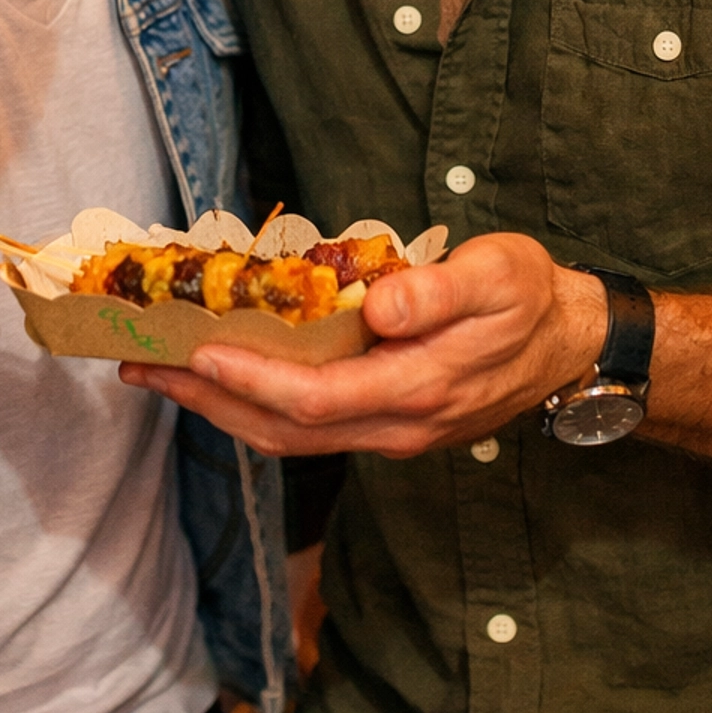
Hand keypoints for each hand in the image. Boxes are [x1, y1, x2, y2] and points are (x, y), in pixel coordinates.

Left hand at [120, 234, 607, 456]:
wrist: (569, 343)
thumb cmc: (529, 296)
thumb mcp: (499, 275)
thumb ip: (442, 292)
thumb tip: (384, 307)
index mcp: (421, 388)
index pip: (317, 400)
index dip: (253, 383)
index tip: (198, 355)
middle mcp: (397, 425)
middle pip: (285, 431)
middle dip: (208, 403)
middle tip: (142, 365)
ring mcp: (389, 432)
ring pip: (290, 438)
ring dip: (219, 410)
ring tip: (159, 373)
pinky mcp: (384, 422)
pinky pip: (307, 427)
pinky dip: (253, 405)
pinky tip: (221, 376)